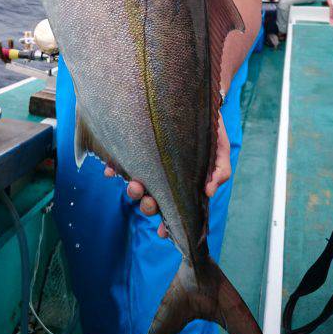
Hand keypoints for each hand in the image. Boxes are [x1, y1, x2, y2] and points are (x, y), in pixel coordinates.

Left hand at [104, 112, 231, 237]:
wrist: (194, 100)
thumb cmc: (209, 130)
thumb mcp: (221, 150)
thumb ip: (219, 172)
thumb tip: (208, 192)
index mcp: (182, 184)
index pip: (173, 209)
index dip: (167, 224)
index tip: (162, 233)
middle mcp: (163, 179)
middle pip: (151, 200)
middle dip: (147, 204)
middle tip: (146, 197)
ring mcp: (148, 165)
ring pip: (136, 186)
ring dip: (132, 190)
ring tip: (133, 184)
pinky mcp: (136, 149)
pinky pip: (121, 164)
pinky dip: (115, 170)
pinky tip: (111, 171)